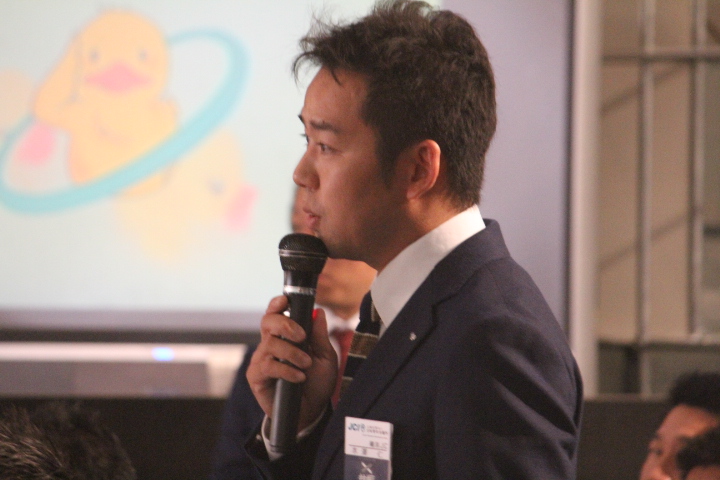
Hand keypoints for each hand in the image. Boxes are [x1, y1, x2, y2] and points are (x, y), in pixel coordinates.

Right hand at [247, 295, 337, 431]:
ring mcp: (262, 359)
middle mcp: (270, 344)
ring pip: (270, 344)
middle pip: (267, 321)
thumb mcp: (325, 357)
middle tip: (302, 336)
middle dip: (286, 325)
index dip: (277, 304)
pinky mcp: (257, 377)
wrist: (311, 411)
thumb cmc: (317, 382)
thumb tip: (318, 312)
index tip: (286, 301)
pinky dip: (286, 369)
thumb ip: (320, 336)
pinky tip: (298, 377)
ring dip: (292, 353)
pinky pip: (267, 365)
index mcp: (285, 336)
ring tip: (306, 365)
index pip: (275, 313)